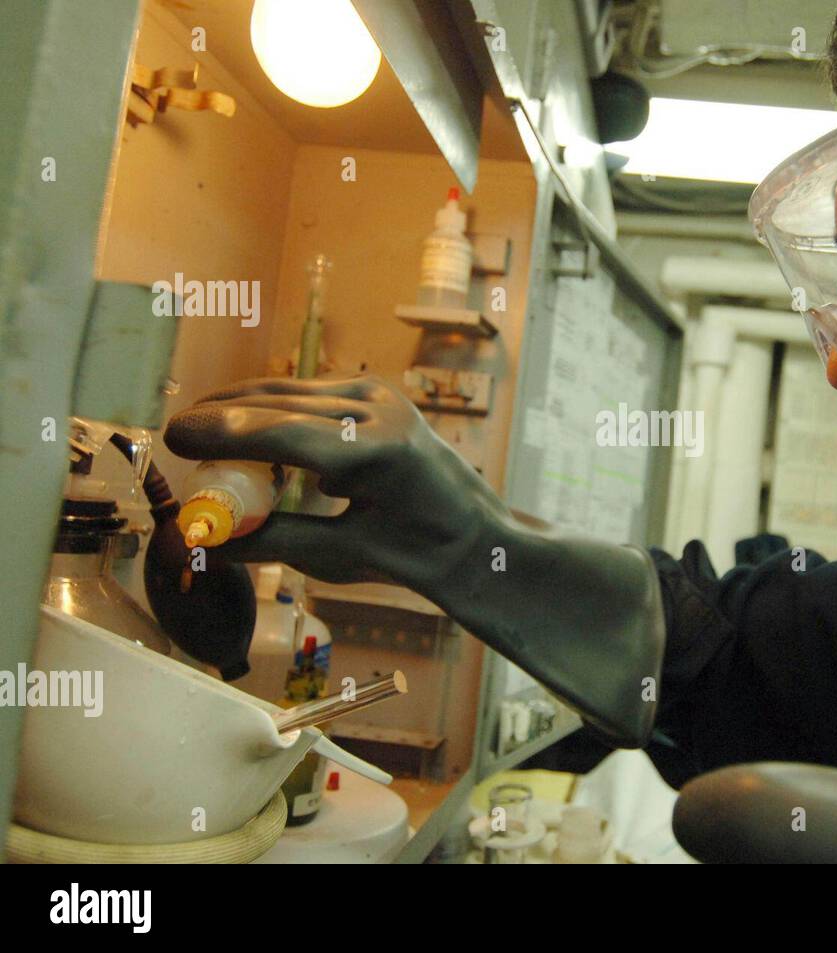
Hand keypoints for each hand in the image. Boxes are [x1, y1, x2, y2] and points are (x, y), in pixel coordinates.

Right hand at [165, 373, 665, 746]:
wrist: (475, 535)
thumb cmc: (414, 554)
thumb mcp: (339, 556)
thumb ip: (270, 542)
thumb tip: (203, 542)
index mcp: (376, 454)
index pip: (282, 433)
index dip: (221, 433)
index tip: (174, 436)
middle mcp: (379, 411)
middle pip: (278, 404)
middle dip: (220, 416)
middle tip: (172, 434)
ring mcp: (380, 396)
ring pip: (290, 392)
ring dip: (240, 406)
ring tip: (196, 428)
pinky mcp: (378, 393)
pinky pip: (309, 394)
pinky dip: (272, 407)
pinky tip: (241, 424)